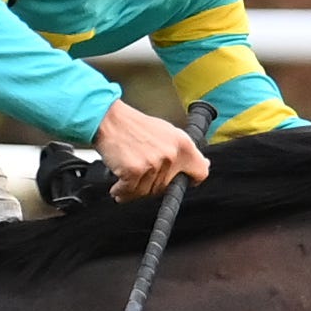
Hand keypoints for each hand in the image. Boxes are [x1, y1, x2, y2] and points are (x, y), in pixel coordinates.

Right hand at [93, 98, 210, 202]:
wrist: (107, 119)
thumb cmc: (133, 125)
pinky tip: (119, 185)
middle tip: (142, 174)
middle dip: (153, 184)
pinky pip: (130, 192)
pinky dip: (122, 191)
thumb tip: (203, 164)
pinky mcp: (135, 170)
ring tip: (127, 177)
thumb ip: (184, 150)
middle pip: (167, 186)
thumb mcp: (167, 132)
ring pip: (148, 191)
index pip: (200, 172)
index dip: (192, 180)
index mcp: (183, 144)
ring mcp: (153, 164)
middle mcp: (171, 154)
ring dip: (135, 189)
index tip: (184, 181)